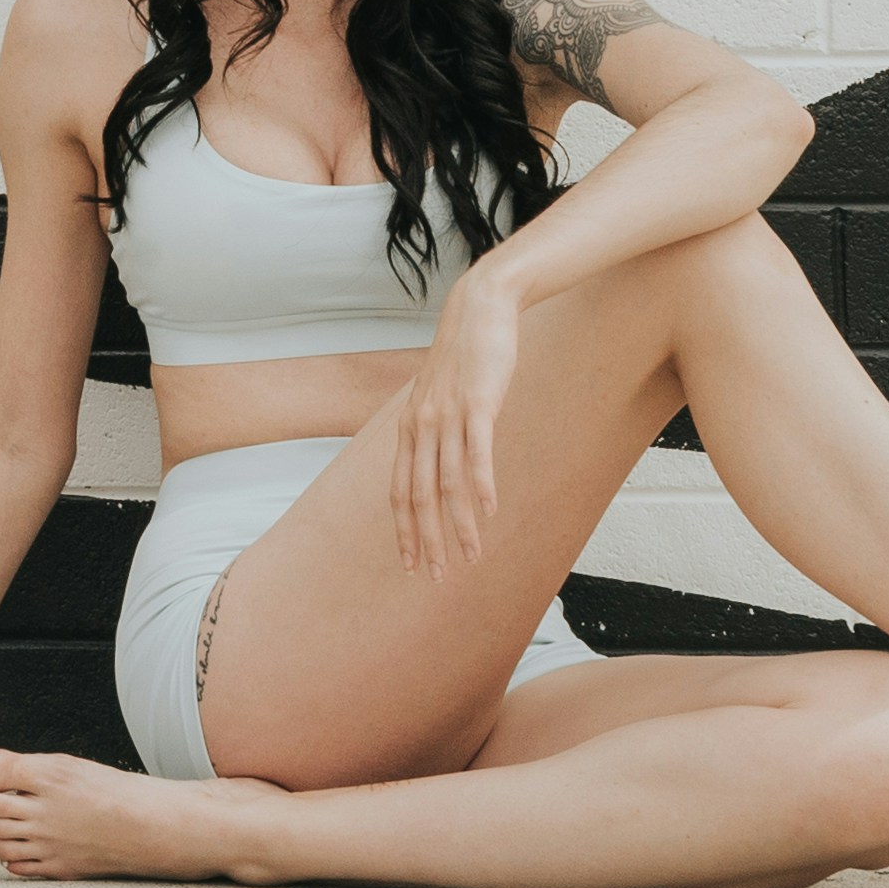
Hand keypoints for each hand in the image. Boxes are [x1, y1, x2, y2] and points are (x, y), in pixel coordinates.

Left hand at [394, 276, 521, 572]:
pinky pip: (477, 451)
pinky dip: (481, 485)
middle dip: (426, 540)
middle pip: (419, 495)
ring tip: (470, 557)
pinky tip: (488, 512)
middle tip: (435, 578)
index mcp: (411, 428)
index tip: (409, 564)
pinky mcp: (479, 402)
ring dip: (459, 524)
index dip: (404, 530)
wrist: (479, 309)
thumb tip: (442, 464)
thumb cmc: (464, 358)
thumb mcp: (442, 398)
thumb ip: (438, 431)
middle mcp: (423, 425)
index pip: (401, 490)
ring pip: (449, 481)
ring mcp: (449, 414)